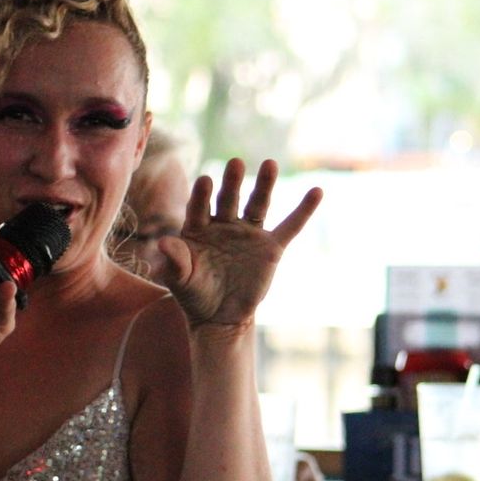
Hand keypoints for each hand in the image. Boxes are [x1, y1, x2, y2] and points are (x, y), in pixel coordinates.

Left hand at [153, 158, 322, 330]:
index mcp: (198, 228)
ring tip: (269, 163)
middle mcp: (223, 224)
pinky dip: (303, 210)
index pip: (199, 208)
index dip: (202, 196)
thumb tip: (163, 242)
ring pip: (257, 205)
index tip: (206, 181)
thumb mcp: (180, 280)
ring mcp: (248, 233)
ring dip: (264, 185)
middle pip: (228, 199)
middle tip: (235, 163)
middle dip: (232, 183)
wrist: (221, 317)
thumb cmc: (195, 295)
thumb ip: (174, 260)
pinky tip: (316, 191)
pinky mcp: (271, 247)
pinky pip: (290, 226)